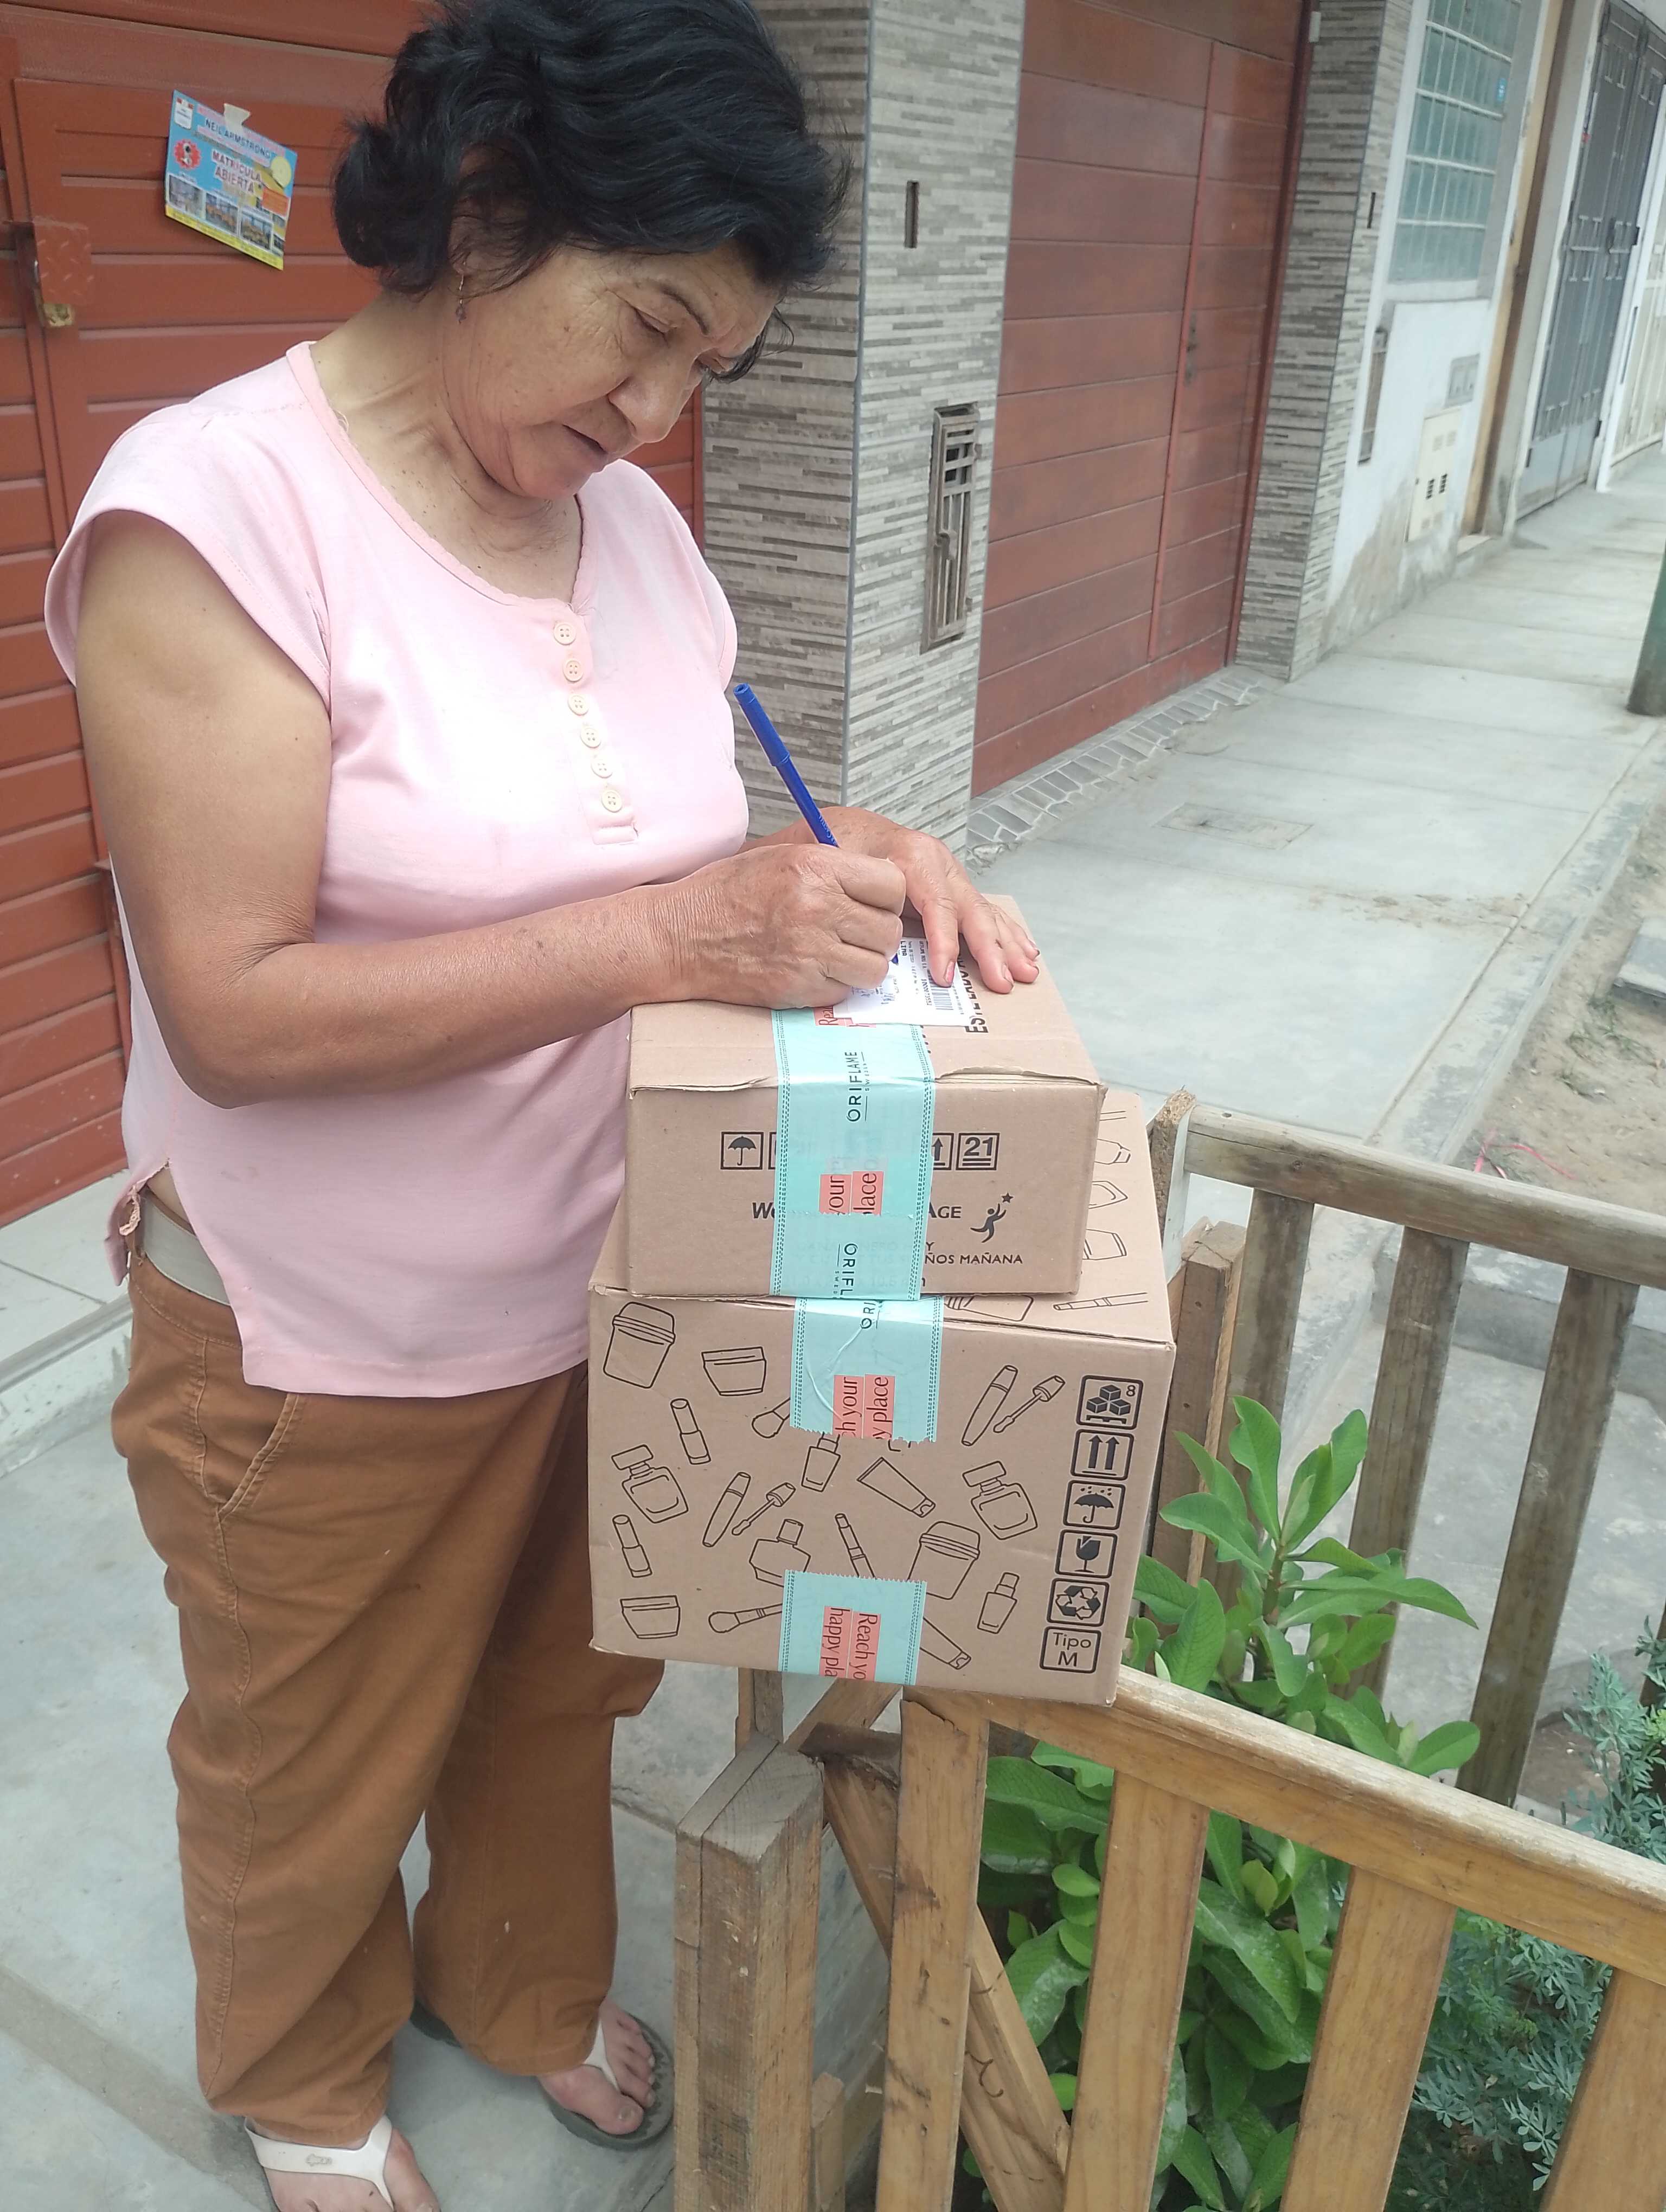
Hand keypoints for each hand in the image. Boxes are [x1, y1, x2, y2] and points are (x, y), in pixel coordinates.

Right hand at [658, 842, 905, 1006]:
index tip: (874, 902)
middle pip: (889, 929)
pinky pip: (848, 990)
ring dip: (863, 963)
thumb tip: (883, 880)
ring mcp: (810, 950)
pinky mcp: (801, 986)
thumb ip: (834, 867)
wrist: (681, 935)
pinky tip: (815, 970)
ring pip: (877, 966)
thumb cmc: (726, 895)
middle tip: (855, 932)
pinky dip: (839, 984)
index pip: (892, 883)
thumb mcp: (782, 857)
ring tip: (838, 954)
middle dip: (877, 933)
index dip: (888, 896)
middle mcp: (817, 907)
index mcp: (815, 866)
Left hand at [786, 809, 1039, 990]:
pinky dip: (1006, 933)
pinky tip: (1025, 952)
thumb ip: (844, 882)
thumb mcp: (834, 857)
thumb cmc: (838, 845)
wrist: (846, 828)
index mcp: (913, 856)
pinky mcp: (953, 890)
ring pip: (984, 912)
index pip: (937, 904)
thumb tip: (844, 916)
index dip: (944, 941)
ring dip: (1006, 944)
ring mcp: (950, 877)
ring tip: (1024, 972)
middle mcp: (939, 865)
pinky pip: (984, 912)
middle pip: (970, 909)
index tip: (944, 974)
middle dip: (989, 948)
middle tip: (1002, 981)